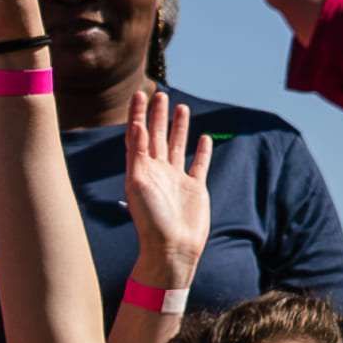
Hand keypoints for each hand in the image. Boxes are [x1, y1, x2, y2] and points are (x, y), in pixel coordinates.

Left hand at [123, 86, 213, 286]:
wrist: (172, 248)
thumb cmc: (151, 220)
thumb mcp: (139, 183)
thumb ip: (138, 155)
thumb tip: (137, 126)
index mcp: (141, 169)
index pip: (138, 135)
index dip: (138, 114)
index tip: (140, 94)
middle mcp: (158, 172)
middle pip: (158, 136)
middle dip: (158, 115)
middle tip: (160, 93)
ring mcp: (177, 180)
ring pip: (177, 146)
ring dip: (178, 127)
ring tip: (181, 107)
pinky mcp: (195, 189)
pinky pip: (199, 165)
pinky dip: (202, 151)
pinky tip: (204, 138)